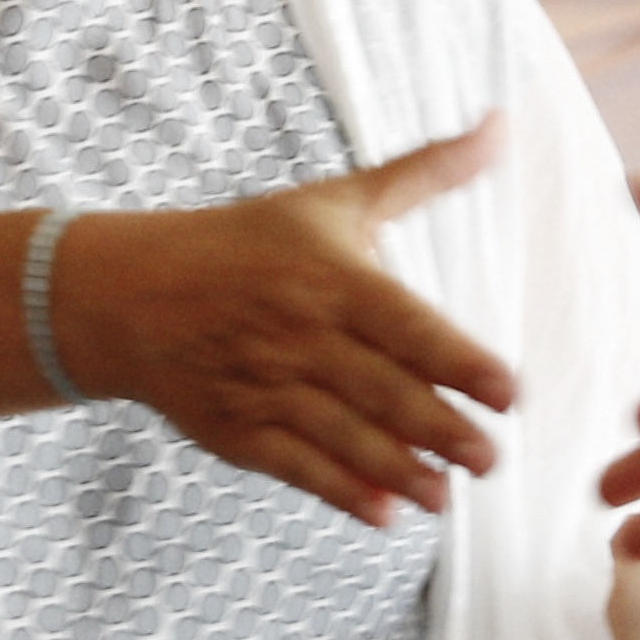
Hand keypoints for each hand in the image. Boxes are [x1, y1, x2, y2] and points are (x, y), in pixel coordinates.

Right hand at [53, 118, 524, 530]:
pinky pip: (295, 466)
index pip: (408, 325)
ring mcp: (265, 386)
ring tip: (445, 496)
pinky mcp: (237, 431)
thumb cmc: (248, 244)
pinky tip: (383, 512)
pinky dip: (339, 492)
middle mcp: (300, 335)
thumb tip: (503, 126)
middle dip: (442, 431)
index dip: (461, 362)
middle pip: (383, 390)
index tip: (510, 393)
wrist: (128, 293)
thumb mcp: (336, 200)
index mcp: (331, 278)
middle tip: (491, 459)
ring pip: (344, 436)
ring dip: (399, 471)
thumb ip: (426, 173)